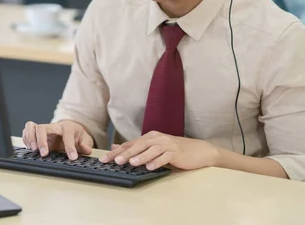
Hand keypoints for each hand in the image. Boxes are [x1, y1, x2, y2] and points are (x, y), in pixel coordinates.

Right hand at [22, 120, 92, 159]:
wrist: (70, 129)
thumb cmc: (76, 134)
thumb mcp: (85, 138)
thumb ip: (86, 144)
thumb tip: (86, 149)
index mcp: (67, 127)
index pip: (67, 135)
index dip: (70, 146)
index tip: (72, 157)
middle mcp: (53, 127)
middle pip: (43, 128)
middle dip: (42, 141)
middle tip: (44, 154)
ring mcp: (44, 130)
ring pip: (31, 127)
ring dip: (30, 138)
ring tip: (33, 150)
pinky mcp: (37, 134)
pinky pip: (27, 131)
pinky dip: (25, 139)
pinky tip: (29, 148)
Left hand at [99, 131, 218, 170]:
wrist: (200, 150)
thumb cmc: (175, 150)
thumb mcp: (154, 148)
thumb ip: (136, 148)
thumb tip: (116, 148)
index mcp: (150, 137)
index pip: (130, 144)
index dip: (117, 151)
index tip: (105, 158)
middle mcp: (157, 139)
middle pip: (138, 145)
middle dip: (126, 153)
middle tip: (115, 160)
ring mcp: (167, 145)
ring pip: (151, 150)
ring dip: (141, 156)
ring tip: (131, 163)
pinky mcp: (176, 153)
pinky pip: (165, 157)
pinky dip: (157, 162)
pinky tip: (150, 167)